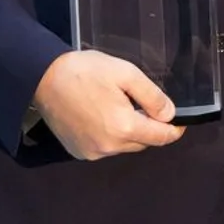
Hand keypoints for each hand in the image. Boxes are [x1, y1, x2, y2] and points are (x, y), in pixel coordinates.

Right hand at [31, 50, 185, 159]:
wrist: (43, 78)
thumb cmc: (85, 71)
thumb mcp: (126, 73)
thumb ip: (152, 96)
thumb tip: (169, 114)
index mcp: (124, 128)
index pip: (161, 137)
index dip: (174, 130)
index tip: (179, 122)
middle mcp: (109, 147)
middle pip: (143, 143)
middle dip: (149, 128)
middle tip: (143, 106)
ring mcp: (92, 152)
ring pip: (124, 146)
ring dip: (128, 132)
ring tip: (118, 108)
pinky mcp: (79, 152)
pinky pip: (105, 148)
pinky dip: (110, 136)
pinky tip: (101, 117)